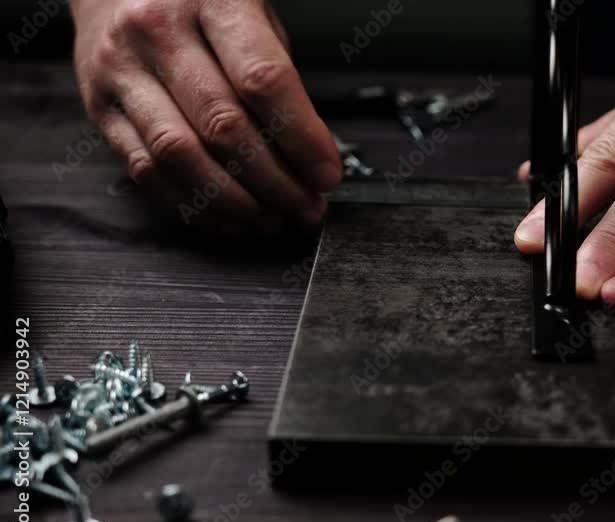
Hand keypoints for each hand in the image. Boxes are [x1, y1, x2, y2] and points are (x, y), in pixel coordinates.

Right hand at [71, 0, 340, 236]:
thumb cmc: (198, 0)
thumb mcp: (251, 12)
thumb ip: (277, 76)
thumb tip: (311, 154)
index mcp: (213, 0)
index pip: (264, 80)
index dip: (303, 138)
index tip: (327, 174)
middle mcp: (158, 32)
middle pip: (223, 126)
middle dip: (276, 182)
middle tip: (306, 207)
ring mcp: (121, 70)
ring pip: (181, 156)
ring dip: (234, 202)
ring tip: (270, 219)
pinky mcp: (100, 107)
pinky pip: (146, 170)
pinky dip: (192, 205)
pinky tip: (227, 218)